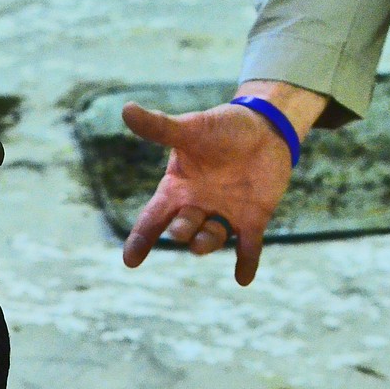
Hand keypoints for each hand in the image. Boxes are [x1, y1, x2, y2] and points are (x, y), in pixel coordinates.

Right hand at [119, 82, 326, 285]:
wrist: (264, 127)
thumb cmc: (221, 127)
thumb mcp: (189, 129)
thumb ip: (159, 127)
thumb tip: (126, 109)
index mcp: (177, 188)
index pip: (153, 219)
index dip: (141, 240)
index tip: (130, 261)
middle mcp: (197, 205)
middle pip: (182, 230)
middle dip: (182, 233)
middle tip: (184, 228)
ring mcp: (225, 213)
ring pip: (211, 239)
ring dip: (207, 243)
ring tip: (210, 235)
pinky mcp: (254, 217)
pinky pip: (248, 245)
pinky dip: (246, 262)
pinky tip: (243, 279)